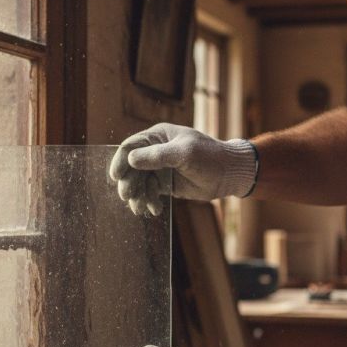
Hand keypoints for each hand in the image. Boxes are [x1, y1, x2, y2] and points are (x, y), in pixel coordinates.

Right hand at [109, 123, 257, 214]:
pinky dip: (148, 202)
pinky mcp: (164, 184)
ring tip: (141, 208)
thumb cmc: (210, 158)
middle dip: (128, 182)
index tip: (116, 177)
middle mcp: (155, 151)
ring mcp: (159, 168)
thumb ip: (157, 156)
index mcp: (158, 137)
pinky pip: (148, 193)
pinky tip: (154, 210)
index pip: (131, 147)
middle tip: (128, 196)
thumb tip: (130, 159)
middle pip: (131, 167)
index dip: (120, 161)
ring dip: (137, 196)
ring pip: (138, 182)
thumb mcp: (184, 153)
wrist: (229, 175)